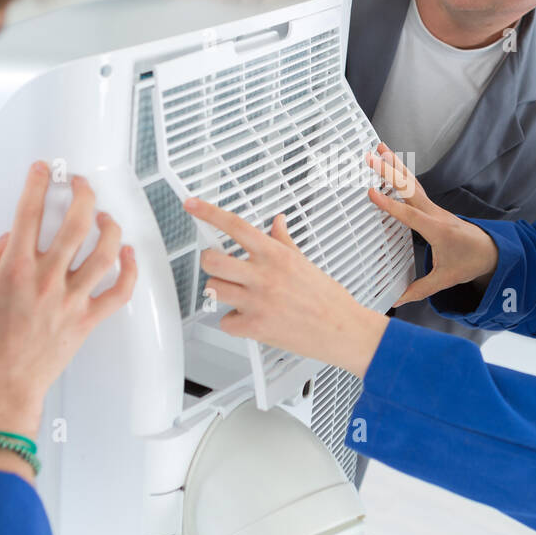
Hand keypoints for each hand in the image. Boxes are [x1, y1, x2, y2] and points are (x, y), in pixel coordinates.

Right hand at [0, 161, 138, 445]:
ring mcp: (70, 299)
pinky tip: (128, 254)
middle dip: (80, 193)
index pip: (28, 213)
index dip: (36, 184)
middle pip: (74, 223)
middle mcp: (46, 280)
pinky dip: (129, 270)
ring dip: (109, 226)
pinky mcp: (87, 320)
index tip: (41, 171)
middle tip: (79, 183)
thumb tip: (6, 238)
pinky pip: (119, 292)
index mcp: (13, 270)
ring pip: (103, 252)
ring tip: (104, 216)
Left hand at [182, 197, 389, 376]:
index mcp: (276, 255)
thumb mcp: (305, 262)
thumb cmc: (327, 298)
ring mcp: (257, 301)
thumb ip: (283, 241)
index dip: (208, 212)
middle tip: (218, 265)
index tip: (192, 205)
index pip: (235, 226)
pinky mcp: (255, 327)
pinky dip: (233, 322)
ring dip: (221, 291)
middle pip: (212, 260)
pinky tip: (247, 319)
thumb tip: (277, 222)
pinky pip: (225, 321)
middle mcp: (264, 275)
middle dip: (210, 262)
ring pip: (214, 289)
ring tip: (237, 295)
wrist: (342, 329)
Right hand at [364, 141, 499, 304]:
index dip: (389, 205)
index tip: (371, 192)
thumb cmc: (469, 262)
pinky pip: (415, 188)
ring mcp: (434, 209)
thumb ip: (420, 289)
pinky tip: (392, 165)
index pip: (409, 215)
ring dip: (396, 165)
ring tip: (380, 148)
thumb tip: (397, 301)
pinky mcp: (433, 208)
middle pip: (409, 188)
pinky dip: (402, 174)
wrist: (492, 250)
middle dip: (390, 171)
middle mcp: (435, 214)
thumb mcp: (446, 279)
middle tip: (371, 156)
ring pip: (413, 183)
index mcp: (437, 230)